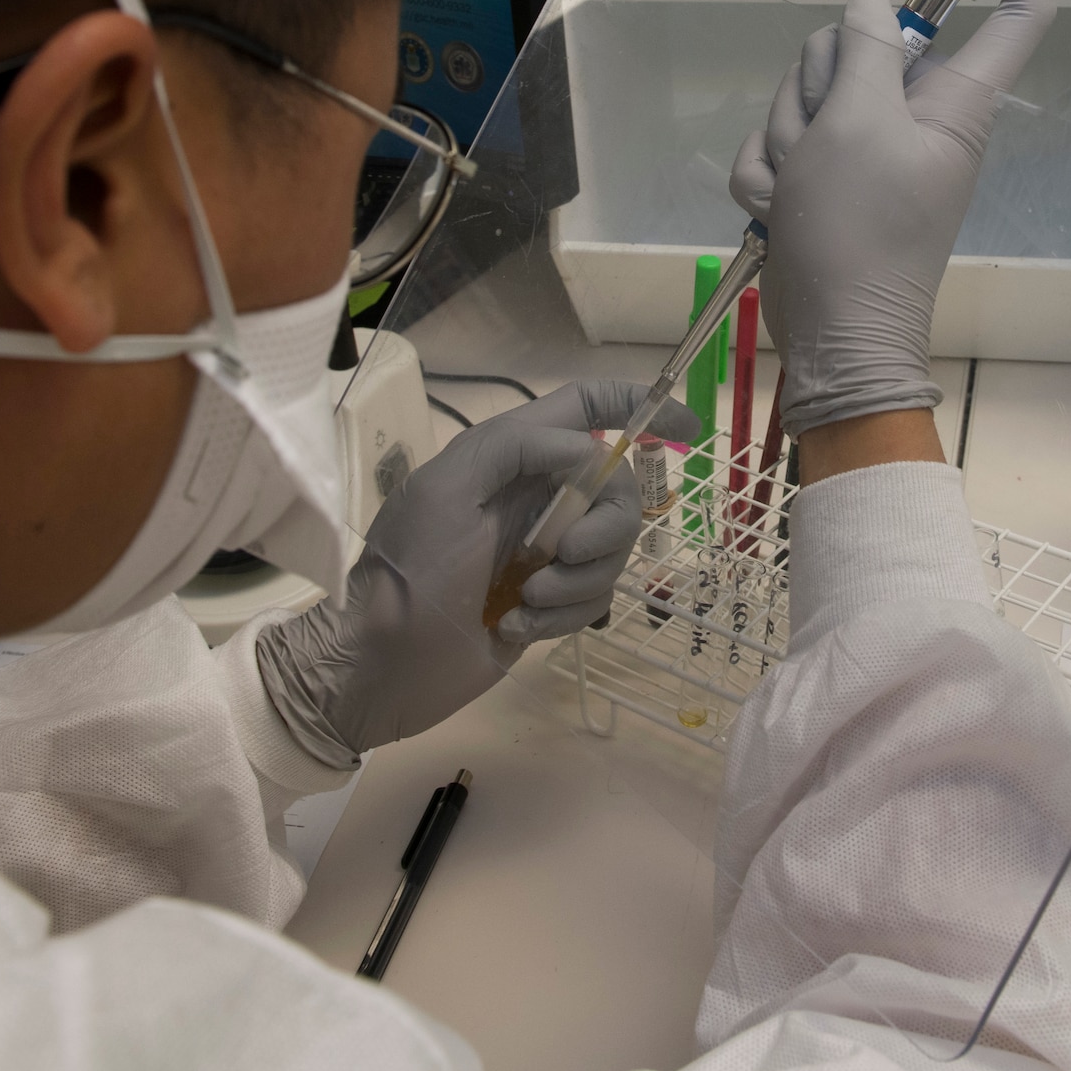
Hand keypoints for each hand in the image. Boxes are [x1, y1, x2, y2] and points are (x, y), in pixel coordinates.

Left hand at [254, 380, 699, 764]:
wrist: (382, 663)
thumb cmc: (408, 567)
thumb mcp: (447, 487)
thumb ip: (516, 449)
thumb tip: (588, 449)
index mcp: (509, 456)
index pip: (584, 409)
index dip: (639, 407)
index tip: (688, 431)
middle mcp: (534, 497)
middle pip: (617, 491)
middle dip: (602, 527)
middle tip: (561, 554)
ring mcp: (545, 553)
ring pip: (612, 552)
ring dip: (576, 581)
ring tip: (523, 600)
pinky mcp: (549, 604)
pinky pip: (593, 600)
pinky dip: (561, 616)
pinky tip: (514, 627)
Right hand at [729, 0, 1055, 437]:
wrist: (832, 334)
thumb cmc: (861, 232)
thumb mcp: (858, 126)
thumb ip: (864, 52)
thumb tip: (873, 8)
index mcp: (956, 98)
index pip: (1017, 6)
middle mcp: (917, 113)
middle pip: (861, 43)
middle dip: (817, 87)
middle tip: (823, 143)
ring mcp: (868, 145)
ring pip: (807, 92)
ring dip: (785, 140)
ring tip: (801, 190)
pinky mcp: (826, 176)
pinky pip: (780, 143)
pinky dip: (768, 176)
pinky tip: (780, 209)